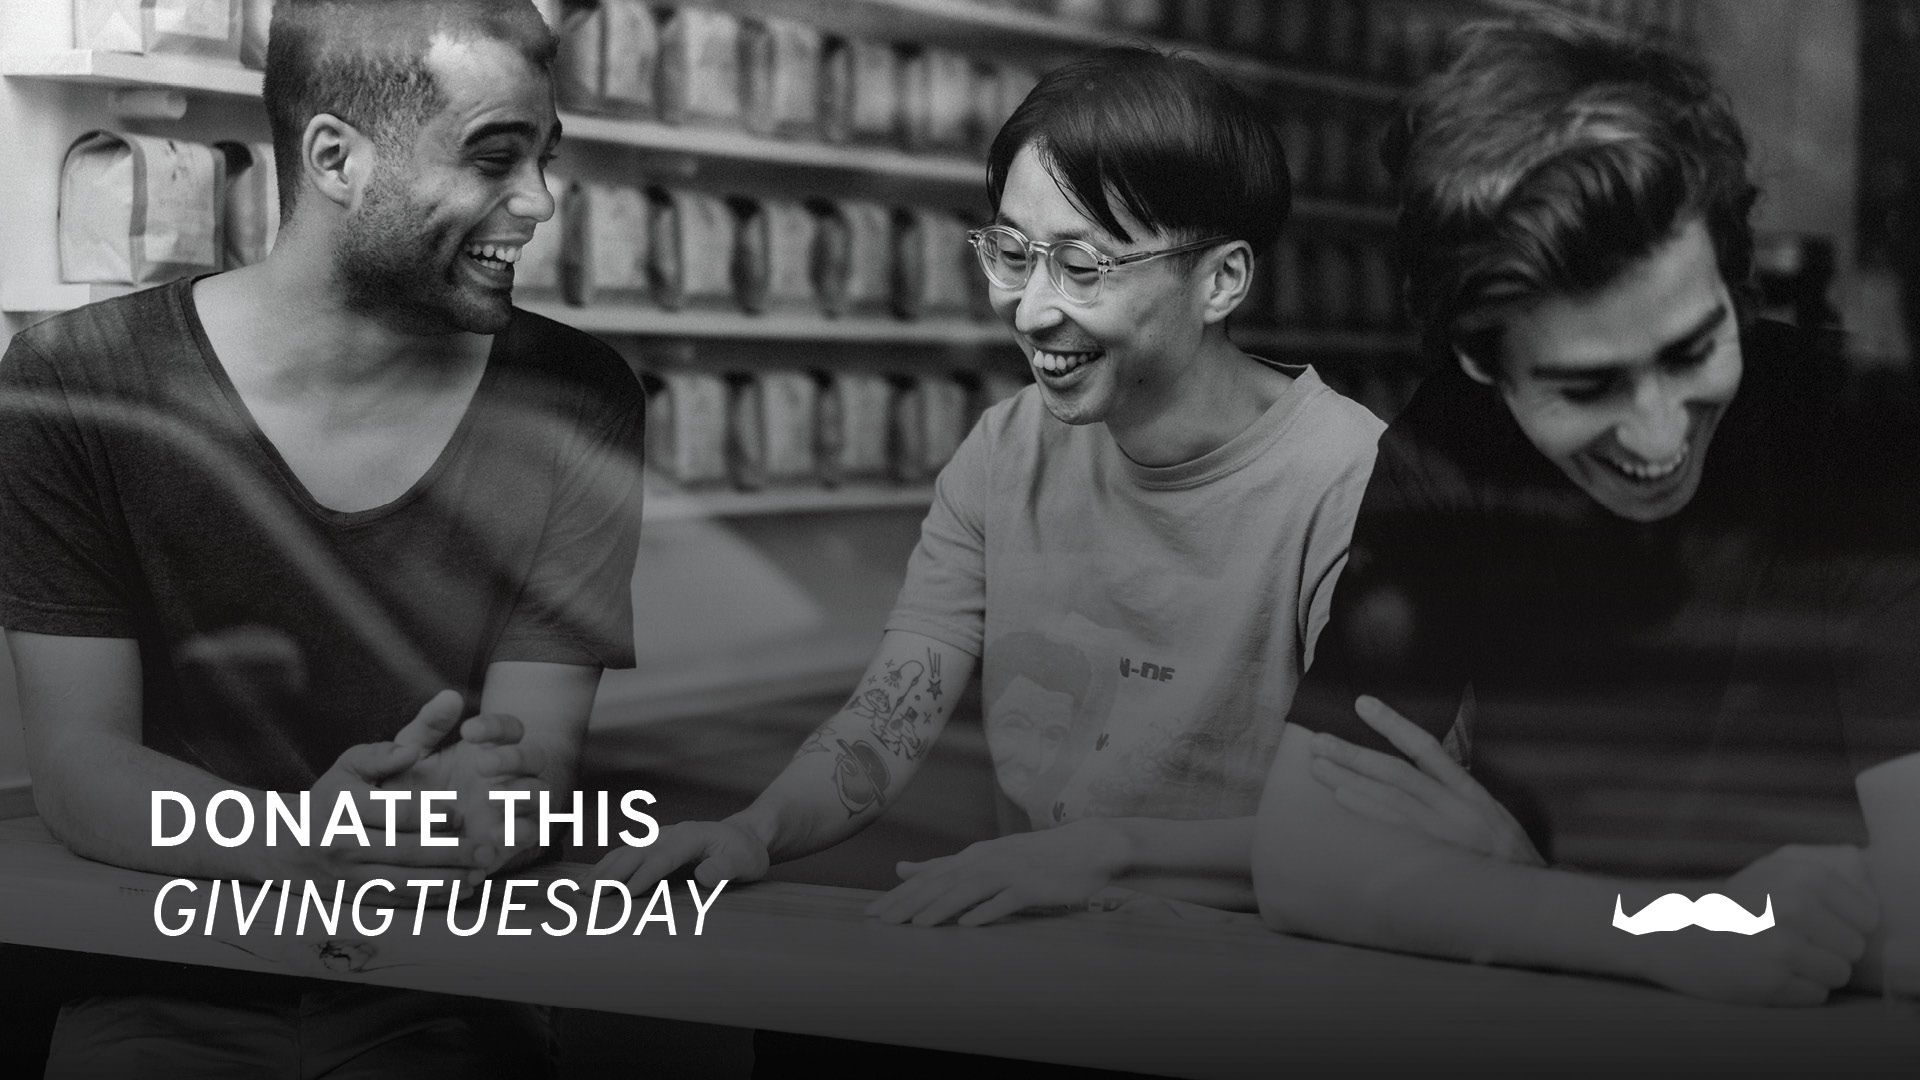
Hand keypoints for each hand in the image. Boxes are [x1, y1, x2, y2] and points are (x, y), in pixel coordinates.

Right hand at [292, 725, 489, 904]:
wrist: (285, 844)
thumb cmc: (331, 796)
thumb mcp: (347, 766)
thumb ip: (381, 755)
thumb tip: (413, 749)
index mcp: (344, 807)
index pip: (394, 812)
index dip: (431, 814)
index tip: (461, 813)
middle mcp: (345, 844)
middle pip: (406, 851)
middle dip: (451, 853)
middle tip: (488, 849)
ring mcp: (350, 876)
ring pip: (404, 883)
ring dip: (446, 881)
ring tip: (479, 874)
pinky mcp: (357, 897)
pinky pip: (398, 902)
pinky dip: (430, 899)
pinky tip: (460, 891)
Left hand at [383, 691, 548, 876]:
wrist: (401, 835)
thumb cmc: (410, 786)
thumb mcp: (413, 753)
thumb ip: (429, 725)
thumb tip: (451, 696)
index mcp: (492, 749)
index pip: (511, 728)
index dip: (496, 726)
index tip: (467, 731)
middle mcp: (511, 775)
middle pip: (535, 757)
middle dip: (514, 758)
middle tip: (481, 765)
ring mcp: (516, 807)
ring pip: (540, 793)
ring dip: (523, 793)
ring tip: (493, 798)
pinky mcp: (512, 840)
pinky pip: (531, 833)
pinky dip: (519, 831)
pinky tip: (493, 833)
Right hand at [591, 818, 769, 894]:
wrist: (744, 837)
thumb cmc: (745, 854)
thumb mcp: (746, 863)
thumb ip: (727, 868)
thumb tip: (704, 876)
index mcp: (691, 837)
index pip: (663, 857)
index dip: (644, 875)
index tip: (625, 893)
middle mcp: (671, 833)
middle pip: (637, 852)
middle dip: (613, 872)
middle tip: (590, 893)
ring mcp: (661, 837)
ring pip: (627, 852)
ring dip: (604, 869)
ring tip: (582, 889)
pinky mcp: (655, 845)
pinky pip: (627, 854)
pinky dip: (608, 866)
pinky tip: (592, 879)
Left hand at [865, 821, 1128, 926]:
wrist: (1086, 847)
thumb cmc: (1032, 856)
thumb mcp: (984, 856)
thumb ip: (943, 865)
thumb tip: (902, 869)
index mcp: (974, 856)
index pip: (929, 877)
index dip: (900, 895)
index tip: (873, 913)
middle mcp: (987, 860)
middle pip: (942, 883)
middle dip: (910, 903)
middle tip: (882, 922)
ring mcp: (1010, 872)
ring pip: (968, 890)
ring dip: (941, 907)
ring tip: (916, 926)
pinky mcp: (1032, 886)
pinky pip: (1006, 900)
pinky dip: (987, 911)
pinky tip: (969, 925)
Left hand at [1307, 695, 1542, 866]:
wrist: (1530, 897)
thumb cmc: (1504, 857)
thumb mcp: (1488, 815)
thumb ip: (1453, 792)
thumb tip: (1415, 768)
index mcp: (1469, 791)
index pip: (1426, 747)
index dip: (1393, 723)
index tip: (1362, 702)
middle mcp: (1456, 807)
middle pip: (1396, 771)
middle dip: (1354, 754)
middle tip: (1318, 740)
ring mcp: (1445, 833)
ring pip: (1390, 797)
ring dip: (1350, 780)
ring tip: (1318, 766)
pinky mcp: (1435, 857)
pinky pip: (1395, 829)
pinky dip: (1367, 811)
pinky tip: (1342, 798)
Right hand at [1637, 845, 1878, 1005]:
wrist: (1671, 932)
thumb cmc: (1731, 904)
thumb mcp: (1772, 870)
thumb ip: (1822, 873)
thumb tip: (1866, 897)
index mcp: (1803, 876)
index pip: (1868, 916)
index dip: (1846, 924)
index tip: (1818, 924)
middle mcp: (1795, 908)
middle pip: (1854, 947)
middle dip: (1830, 950)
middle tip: (1791, 942)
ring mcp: (1783, 946)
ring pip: (1839, 974)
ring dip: (1815, 972)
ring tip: (1779, 959)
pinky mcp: (1770, 982)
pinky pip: (1816, 995)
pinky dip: (1796, 990)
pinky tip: (1767, 974)